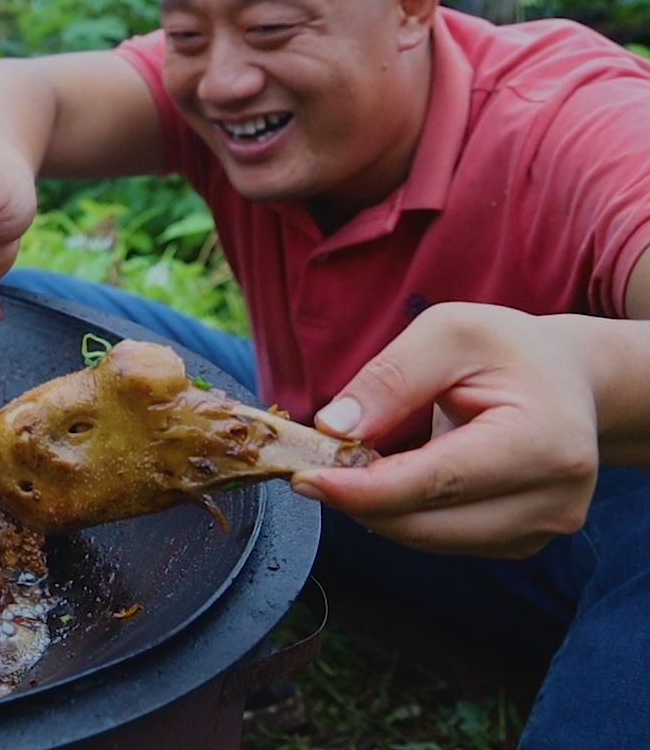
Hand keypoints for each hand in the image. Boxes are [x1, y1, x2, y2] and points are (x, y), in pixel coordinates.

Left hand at [292, 302, 598, 557]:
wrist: (569, 379)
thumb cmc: (508, 349)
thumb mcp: (448, 332)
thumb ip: (391, 378)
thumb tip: (334, 428)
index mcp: (545, 443)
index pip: (438, 483)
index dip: (363, 488)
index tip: (304, 476)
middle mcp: (554, 500)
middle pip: (428, 523)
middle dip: (358, 500)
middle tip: (308, 465)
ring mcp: (542, 529)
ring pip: (428, 538)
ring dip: (375, 508)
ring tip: (349, 462)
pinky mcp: (521, 541)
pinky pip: (441, 537)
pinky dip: (402, 511)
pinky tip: (388, 475)